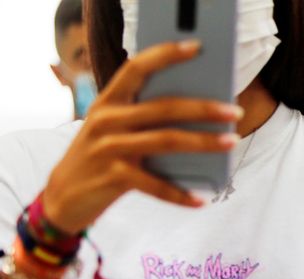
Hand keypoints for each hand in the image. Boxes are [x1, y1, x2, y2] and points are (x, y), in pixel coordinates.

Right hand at [42, 40, 244, 234]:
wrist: (62, 196)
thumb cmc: (101, 157)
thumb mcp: (114, 129)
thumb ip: (144, 118)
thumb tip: (200, 113)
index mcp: (108, 101)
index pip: (136, 68)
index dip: (165, 55)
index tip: (196, 48)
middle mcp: (107, 120)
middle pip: (164, 107)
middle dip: (204, 108)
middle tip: (235, 111)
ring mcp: (109, 149)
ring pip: (166, 141)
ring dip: (204, 142)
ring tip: (232, 142)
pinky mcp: (112, 177)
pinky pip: (155, 185)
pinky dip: (180, 194)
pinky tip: (201, 199)